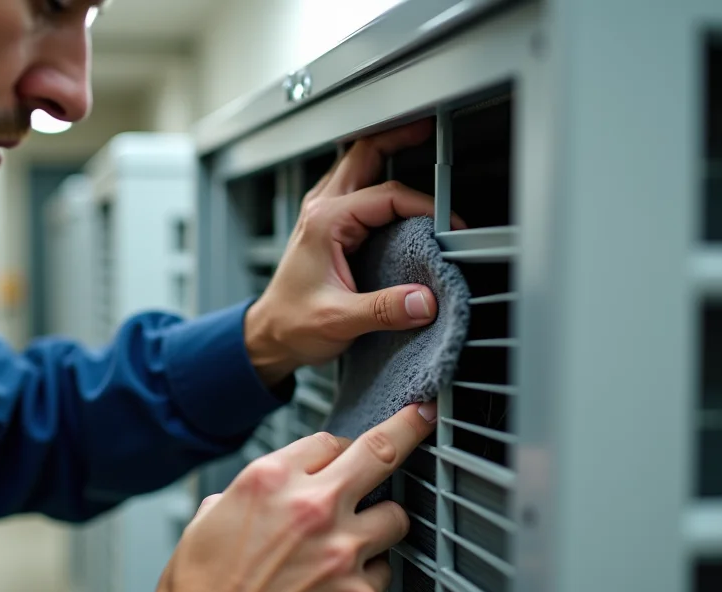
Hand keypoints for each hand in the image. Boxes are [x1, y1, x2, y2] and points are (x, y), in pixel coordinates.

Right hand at [127, 403, 437, 591]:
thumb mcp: (206, 524)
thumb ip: (247, 498)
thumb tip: (269, 494)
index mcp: (268, 481)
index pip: (328, 442)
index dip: (338, 452)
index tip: (351, 452)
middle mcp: (311, 509)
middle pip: (382, 452)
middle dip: (408, 430)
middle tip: (421, 420)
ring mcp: (342, 554)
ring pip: (395, 517)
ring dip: (380, 526)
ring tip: (352, 548)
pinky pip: (383, 574)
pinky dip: (365, 579)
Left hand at [245, 119, 468, 385]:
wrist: (269, 334)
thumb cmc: (292, 323)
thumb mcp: (340, 320)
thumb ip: (384, 310)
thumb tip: (424, 301)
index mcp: (324, 222)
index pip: (387, 196)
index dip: (425, 205)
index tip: (451, 225)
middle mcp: (321, 208)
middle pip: (364, 152)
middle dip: (398, 136)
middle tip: (429, 127)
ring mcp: (322, 212)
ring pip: (356, 162)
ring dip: (386, 149)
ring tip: (417, 142)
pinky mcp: (327, 223)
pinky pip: (355, 184)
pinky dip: (377, 173)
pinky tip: (396, 183)